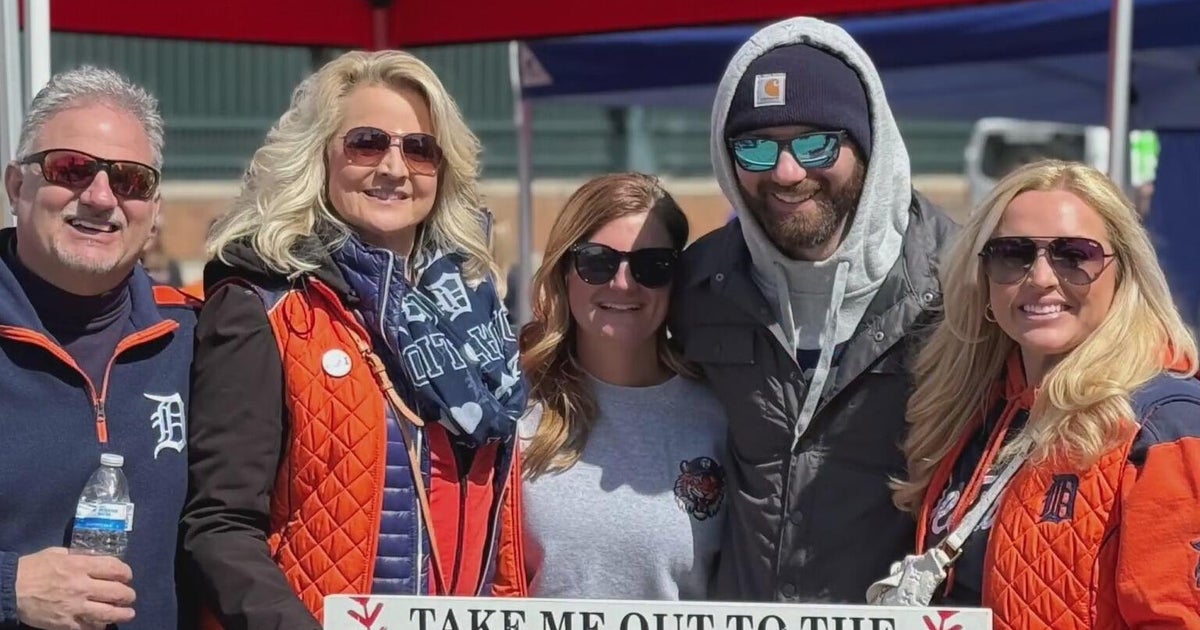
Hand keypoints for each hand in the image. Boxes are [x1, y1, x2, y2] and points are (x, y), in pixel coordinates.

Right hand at [15, 547, 135, 629]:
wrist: (10, 589)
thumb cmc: (33, 568)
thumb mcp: (58, 553)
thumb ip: (80, 556)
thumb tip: (98, 558)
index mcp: (80, 566)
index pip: (115, 569)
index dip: (126, 573)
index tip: (127, 577)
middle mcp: (82, 586)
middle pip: (117, 592)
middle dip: (128, 595)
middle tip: (129, 596)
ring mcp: (75, 607)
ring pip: (108, 613)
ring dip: (122, 614)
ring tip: (128, 613)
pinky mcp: (66, 624)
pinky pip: (89, 627)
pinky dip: (99, 626)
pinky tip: (103, 623)